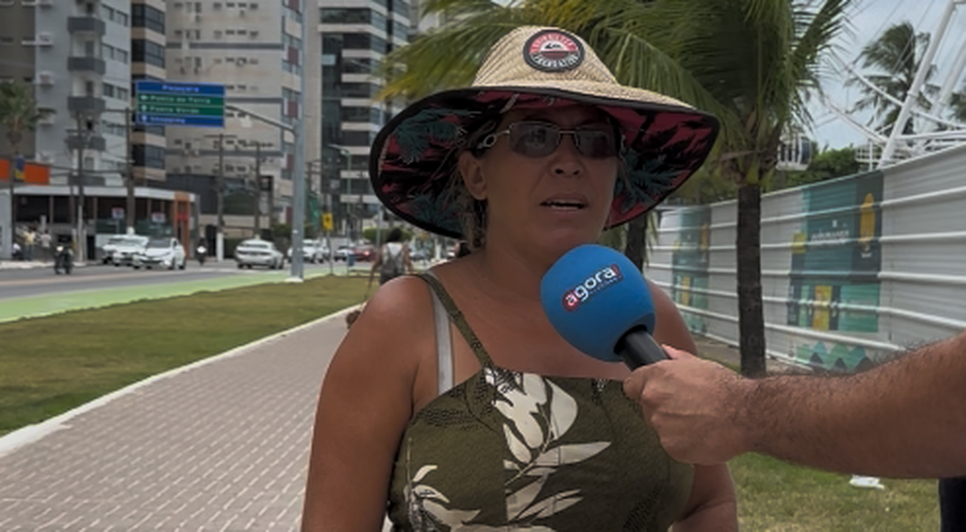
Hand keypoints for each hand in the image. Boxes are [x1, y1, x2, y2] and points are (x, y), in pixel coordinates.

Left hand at [623, 346, 754, 464]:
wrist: (745, 415)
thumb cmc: (726, 389)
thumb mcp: (700, 365)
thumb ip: (676, 359)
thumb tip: (665, 351)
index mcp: (656, 377)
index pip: (630, 385)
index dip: (641, 389)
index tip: (652, 393)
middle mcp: (653, 400)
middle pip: (647, 408)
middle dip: (662, 409)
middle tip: (687, 408)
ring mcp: (660, 425)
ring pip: (660, 428)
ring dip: (673, 427)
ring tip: (698, 422)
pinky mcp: (671, 447)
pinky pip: (672, 445)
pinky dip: (683, 443)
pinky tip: (700, 435)